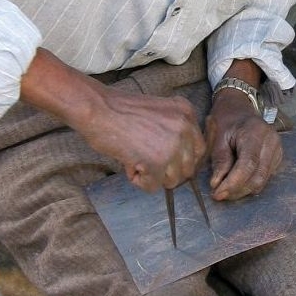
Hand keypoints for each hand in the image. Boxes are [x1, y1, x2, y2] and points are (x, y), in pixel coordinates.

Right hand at [84, 89, 206, 192]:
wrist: (98, 109)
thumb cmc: (120, 111)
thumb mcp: (160, 112)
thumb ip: (174, 131)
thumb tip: (182, 161)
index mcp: (187, 112)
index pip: (198, 149)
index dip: (180, 159)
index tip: (163, 159)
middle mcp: (185, 127)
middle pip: (188, 168)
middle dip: (167, 170)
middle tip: (145, 159)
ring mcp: (173, 145)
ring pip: (172, 180)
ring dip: (152, 175)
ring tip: (135, 157)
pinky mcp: (157, 161)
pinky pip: (153, 186)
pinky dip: (139, 180)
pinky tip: (128, 162)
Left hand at [206, 89, 281, 200]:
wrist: (239, 107)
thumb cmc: (226, 120)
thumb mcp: (218, 137)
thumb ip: (219, 161)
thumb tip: (217, 185)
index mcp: (256, 132)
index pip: (248, 165)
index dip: (233, 183)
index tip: (217, 194)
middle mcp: (272, 142)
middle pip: (257, 177)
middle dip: (237, 190)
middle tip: (218, 195)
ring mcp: (278, 150)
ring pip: (262, 180)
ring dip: (243, 190)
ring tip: (225, 190)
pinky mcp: (277, 157)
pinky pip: (265, 177)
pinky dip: (249, 184)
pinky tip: (236, 183)